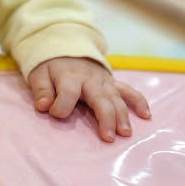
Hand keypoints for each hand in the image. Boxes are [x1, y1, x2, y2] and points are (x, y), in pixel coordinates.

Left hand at [27, 56, 150, 142]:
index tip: (53, 113)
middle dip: (105, 117)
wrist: (66, 48)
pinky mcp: (112, 83)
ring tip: (126, 133)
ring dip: (123, 115)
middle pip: (100, 98)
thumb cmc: (51, 67)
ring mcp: (104, 81)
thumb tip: (43, 105)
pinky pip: (128, 91)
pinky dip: (138, 101)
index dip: (60, 106)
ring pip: (116, 98)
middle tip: (108, 137)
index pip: (68, 93)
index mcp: (69, 77)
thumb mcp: (38, 74)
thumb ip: (41, 90)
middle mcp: (90, 79)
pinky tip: (146, 115)